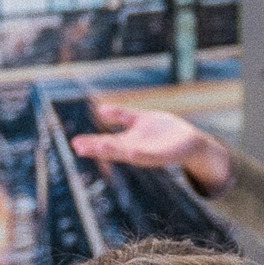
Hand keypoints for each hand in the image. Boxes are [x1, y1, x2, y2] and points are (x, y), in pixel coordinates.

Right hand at [73, 97, 235, 191]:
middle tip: (78, 147)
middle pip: (113, 148)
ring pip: (128, 152)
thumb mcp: (138, 120)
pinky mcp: (163, 154)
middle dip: (97, 148)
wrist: (189, 142)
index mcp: (128, 142)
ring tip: (99, 147)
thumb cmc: (163, 132)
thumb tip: (99, 110)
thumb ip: (120, 116)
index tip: (74, 142)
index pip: (106, 142)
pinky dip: (140, 152)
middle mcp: (135, 150)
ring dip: (114, 151)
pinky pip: (150, 154)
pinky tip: (131, 150)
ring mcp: (148, 153)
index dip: (91, 143)